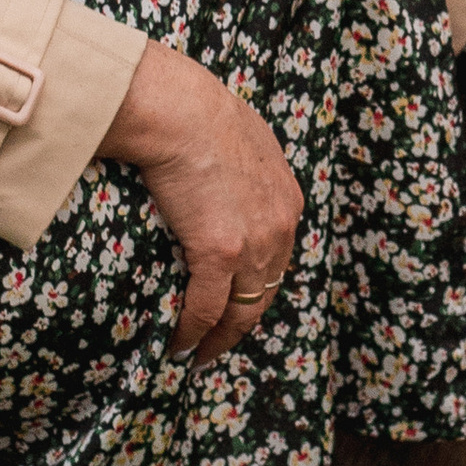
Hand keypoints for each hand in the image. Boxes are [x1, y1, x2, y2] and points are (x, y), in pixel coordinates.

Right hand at [99, 36, 302, 367]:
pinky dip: (193, 332)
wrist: (182, 111)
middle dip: (241, 325)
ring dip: (218, 338)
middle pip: (265, 293)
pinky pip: (206, 309)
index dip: (256, 287)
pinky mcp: (220, 253)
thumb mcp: (243, 140)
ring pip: (240, 310)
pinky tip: (179, 346)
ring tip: (197, 354)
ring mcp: (253, 244)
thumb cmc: (198, 112)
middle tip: (217, 344)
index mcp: (286, 200)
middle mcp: (279, 228)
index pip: (278, 260)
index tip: (238, 305)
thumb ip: (244, 169)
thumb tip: (222, 177)